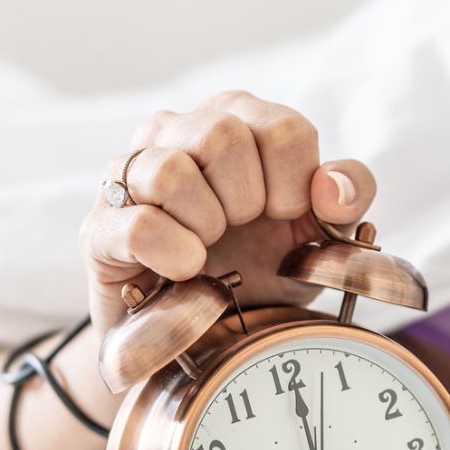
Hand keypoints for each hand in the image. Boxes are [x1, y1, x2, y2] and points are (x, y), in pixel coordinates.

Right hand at [78, 91, 377, 337]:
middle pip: (223, 134)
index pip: (283, 128)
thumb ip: (349, 194)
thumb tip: (332, 188)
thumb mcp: (322, 230)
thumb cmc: (261, 266)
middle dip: (247, 200)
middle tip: (240, 230)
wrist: (203, 333)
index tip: (284, 216)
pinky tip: (183, 269)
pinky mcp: (100, 225)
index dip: (295, 186)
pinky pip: (142, 224)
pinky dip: (176, 255)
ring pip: (172, 171)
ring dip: (206, 225)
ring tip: (208, 247)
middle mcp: (178, 128)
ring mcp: (130, 171)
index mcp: (237, 116)